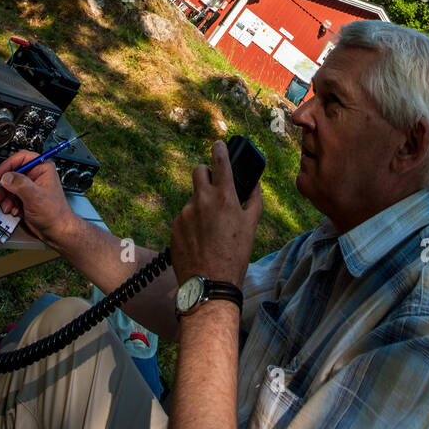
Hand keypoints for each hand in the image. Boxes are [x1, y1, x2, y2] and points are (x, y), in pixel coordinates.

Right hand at [0, 149, 75, 246]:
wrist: (56, 231)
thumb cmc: (54, 214)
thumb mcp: (36, 197)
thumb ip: (20, 185)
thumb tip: (6, 177)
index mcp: (42, 168)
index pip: (21, 158)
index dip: (7, 166)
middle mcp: (35, 175)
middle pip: (11, 173)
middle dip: (3, 186)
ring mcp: (29, 187)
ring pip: (9, 186)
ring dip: (5, 197)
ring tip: (8, 206)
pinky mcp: (24, 197)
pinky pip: (10, 196)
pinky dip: (8, 203)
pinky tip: (13, 210)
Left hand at [170, 141, 262, 288]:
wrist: (210, 283)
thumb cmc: (235, 256)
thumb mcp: (251, 226)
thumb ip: (254, 200)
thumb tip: (254, 185)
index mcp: (223, 197)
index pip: (220, 161)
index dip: (219, 149)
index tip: (218, 144)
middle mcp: (201, 200)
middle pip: (198, 171)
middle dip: (205, 173)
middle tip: (213, 187)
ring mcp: (185, 213)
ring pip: (192, 198)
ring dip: (200, 205)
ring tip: (210, 229)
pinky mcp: (174, 227)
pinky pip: (184, 217)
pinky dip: (191, 223)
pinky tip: (199, 240)